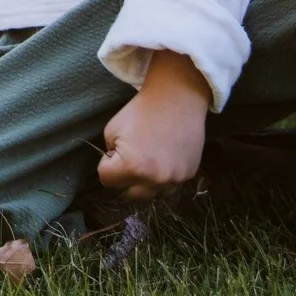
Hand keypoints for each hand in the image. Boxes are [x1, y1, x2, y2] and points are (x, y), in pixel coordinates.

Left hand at [97, 51, 210, 203]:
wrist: (178, 99)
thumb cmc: (141, 111)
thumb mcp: (112, 130)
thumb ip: (110, 155)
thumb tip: (115, 170)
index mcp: (133, 167)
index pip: (107, 180)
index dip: (106, 164)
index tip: (114, 151)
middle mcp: (155, 180)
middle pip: (129, 196)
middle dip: (124, 180)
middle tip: (127, 161)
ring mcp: (174, 180)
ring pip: (151, 195)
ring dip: (144, 184)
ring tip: (146, 161)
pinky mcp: (188, 176)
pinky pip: (169, 187)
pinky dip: (162, 179)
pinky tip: (162, 160)